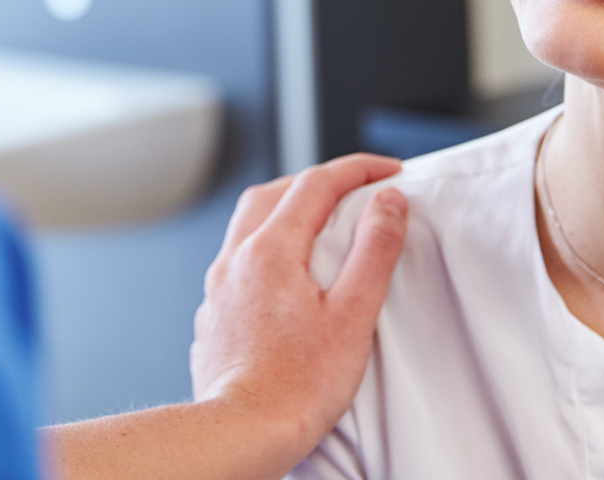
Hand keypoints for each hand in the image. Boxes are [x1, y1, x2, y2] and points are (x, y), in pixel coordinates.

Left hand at [42, 155, 405, 479]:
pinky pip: (237, 261)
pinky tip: (285, 274)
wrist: (242, 432)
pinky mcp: (213, 316)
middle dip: (317, 181)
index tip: (389, 172)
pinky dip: (265, 248)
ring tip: (320, 223)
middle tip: (355, 188)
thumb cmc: (298, 386)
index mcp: (270, 251)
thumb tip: (388, 203)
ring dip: (285, 210)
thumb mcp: (353, 313)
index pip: (316, 184)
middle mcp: (235, 260)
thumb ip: (373, 250)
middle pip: (274, 193)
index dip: (358, 170)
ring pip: (248, 225)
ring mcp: (218, 288)